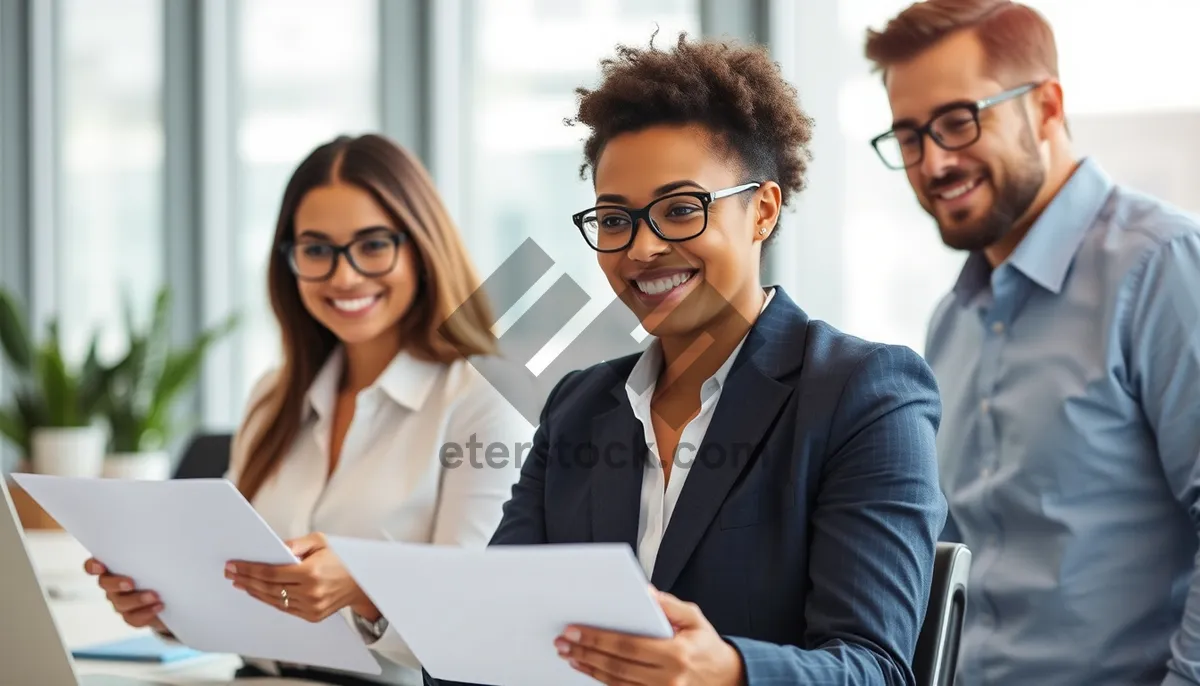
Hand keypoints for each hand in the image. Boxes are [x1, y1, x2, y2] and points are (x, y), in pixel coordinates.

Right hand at [83, 558, 167, 633]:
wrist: (170, 594)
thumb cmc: (160, 568)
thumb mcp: (155, 558)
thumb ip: (150, 553)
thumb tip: (161, 544)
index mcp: (114, 566)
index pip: (93, 566)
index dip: (93, 566)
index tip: (100, 566)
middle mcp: (112, 584)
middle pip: (104, 584)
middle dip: (116, 583)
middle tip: (130, 583)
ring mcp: (120, 601)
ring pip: (121, 602)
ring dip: (137, 599)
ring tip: (155, 596)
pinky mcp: (131, 616)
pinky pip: (133, 618)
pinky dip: (146, 613)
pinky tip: (159, 606)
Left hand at [224, 532, 379, 623]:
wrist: (364, 581)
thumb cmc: (341, 557)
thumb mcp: (321, 541)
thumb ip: (296, 544)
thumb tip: (273, 548)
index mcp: (312, 573)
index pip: (271, 573)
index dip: (250, 569)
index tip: (234, 565)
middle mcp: (311, 593)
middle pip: (268, 588)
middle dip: (246, 579)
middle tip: (230, 572)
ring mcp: (312, 608)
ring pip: (274, 600)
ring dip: (253, 591)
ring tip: (239, 582)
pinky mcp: (313, 616)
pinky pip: (284, 608)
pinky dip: (268, 600)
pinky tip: (257, 592)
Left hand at [555, 588, 744, 685]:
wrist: (728, 679)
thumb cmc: (707, 646)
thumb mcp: (695, 618)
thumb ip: (669, 605)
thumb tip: (644, 591)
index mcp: (677, 654)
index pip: (628, 645)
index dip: (598, 638)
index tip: (575, 629)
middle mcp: (668, 678)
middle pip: (617, 665)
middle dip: (586, 651)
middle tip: (562, 641)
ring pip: (616, 681)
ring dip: (589, 666)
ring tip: (568, 654)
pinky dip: (602, 680)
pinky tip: (588, 668)